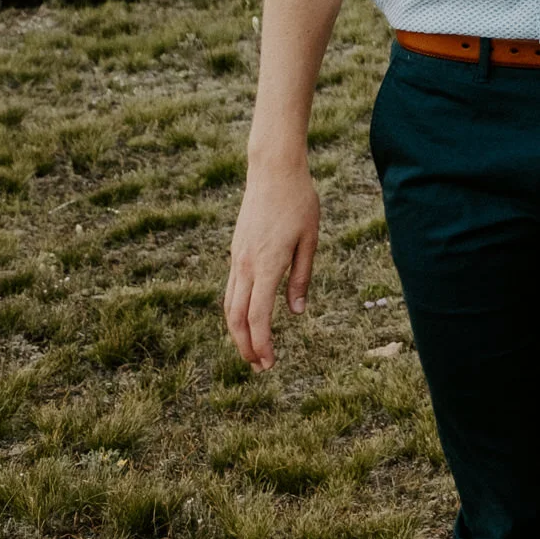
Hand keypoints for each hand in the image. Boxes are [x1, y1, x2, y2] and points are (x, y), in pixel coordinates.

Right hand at [224, 160, 320, 368]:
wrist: (272, 171)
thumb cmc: (299, 202)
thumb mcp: (310, 240)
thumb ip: (301, 277)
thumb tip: (296, 313)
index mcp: (268, 264)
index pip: (258, 316)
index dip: (262, 343)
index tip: (269, 363)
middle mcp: (246, 265)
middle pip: (237, 318)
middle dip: (246, 347)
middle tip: (260, 367)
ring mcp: (237, 259)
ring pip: (229, 306)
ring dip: (238, 332)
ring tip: (252, 350)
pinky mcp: (235, 252)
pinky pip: (231, 289)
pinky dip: (236, 312)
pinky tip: (248, 319)